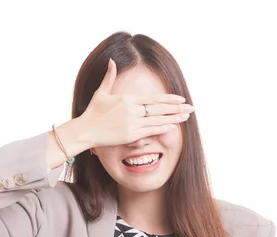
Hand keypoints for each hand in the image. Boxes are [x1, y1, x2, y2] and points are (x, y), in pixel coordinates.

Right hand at [77, 58, 194, 147]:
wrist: (85, 130)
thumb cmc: (93, 112)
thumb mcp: (101, 92)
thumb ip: (109, 77)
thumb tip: (111, 60)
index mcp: (127, 98)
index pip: (153, 98)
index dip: (169, 99)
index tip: (181, 99)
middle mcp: (131, 110)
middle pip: (159, 108)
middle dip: (177, 108)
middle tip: (191, 107)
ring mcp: (132, 123)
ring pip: (158, 120)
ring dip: (174, 118)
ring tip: (186, 117)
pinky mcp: (130, 136)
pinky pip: (150, 131)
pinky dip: (162, 128)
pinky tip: (172, 126)